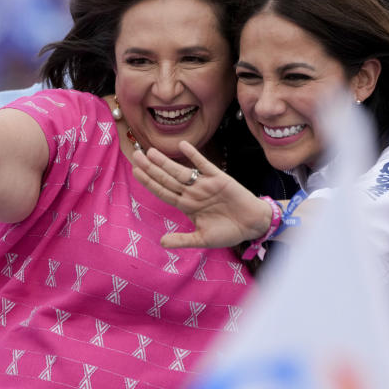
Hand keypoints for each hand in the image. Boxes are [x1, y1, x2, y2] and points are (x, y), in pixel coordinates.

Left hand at [131, 140, 273, 248]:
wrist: (253, 225)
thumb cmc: (228, 232)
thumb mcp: (203, 239)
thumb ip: (183, 240)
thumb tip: (162, 242)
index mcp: (186, 205)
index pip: (163, 191)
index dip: (149, 182)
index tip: (135, 172)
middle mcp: (192, 192)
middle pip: (167, 179)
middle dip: (151, 168)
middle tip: (135, 155)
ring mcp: (204, 184)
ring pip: (181, 171)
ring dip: (166, 162)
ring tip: (151, 152)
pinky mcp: (219, 178)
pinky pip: (204, 165)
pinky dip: (194, 155)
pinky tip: (183, 145)